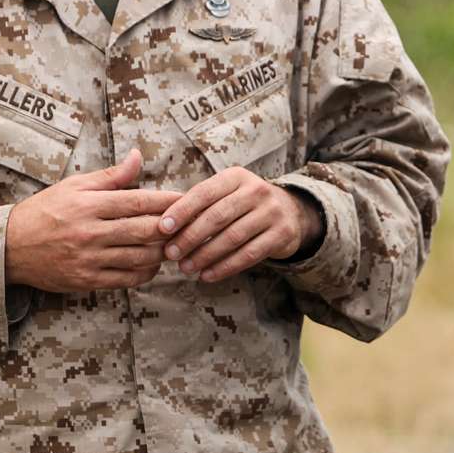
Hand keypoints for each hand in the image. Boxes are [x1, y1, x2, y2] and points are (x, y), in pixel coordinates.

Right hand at [5, 150, 181, 292]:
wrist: (10, 247)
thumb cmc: (45, 210)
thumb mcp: (74, 186)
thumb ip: (111, 176)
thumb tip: (138, 156)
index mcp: (89, 205)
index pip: (139, 201)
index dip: (168, 201)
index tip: (186, 198)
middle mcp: (90, 232)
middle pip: (145, 230)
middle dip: (172, 227)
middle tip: (189, 223)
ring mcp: (89, 259)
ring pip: (140, 257)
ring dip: (163, 251)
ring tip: (173, 243)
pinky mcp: (86, 280)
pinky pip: (127, 279)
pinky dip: (146, 272)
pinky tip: (152, 262)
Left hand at [158, 166, 323, 281]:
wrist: (290, 212)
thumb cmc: (244, 204)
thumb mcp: (227, 193)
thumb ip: (200, 204)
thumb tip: (164, 225)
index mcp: (236, 177)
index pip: (204, 193)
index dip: (182, 210)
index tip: (163, 228)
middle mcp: (256, 191)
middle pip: (217, 216)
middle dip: (190, 237)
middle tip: (171, 254)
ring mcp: (272, 212)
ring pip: (232, 237)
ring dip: (205, 256)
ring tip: (186, 268)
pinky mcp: (282, 234)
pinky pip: (249, 254)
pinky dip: (225, 267)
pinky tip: (208, 275)